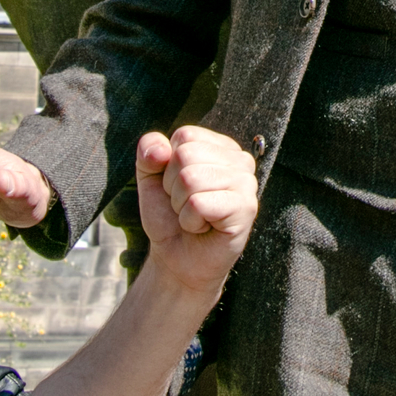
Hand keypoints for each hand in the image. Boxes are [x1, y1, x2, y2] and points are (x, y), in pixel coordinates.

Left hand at [136, 126, 256, 296]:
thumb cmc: (169, 216)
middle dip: (173, 187)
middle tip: (186, 205)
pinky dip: (190, 221)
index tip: (178, 187)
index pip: (184, 136)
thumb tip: (160, 150)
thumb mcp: (150, 177)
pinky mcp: (246, 209)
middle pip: (186, 155)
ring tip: (195, 217)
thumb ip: (149, 152)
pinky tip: (204, 228)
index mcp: (220, 146)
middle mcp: (240, 160)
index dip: (168, 165)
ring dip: (181, 206)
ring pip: (191, 178)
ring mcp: (247, 183)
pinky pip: (199, 204)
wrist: (177, 259)